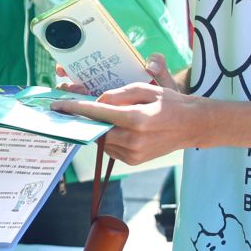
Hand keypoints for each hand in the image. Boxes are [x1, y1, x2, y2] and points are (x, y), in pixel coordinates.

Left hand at [52, 72, 213, 164]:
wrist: (191, 126)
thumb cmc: (170, 103)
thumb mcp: (145, 89)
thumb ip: (117, 95)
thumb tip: (97, 103)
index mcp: (137, 119)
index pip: (98, 113)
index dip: (75, 109)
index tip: (58, 107)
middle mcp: (133, 140)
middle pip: (96, 130)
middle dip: (87, 120)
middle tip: (82, 110)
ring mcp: (133, 154)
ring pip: (102, 141)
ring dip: (100, 129)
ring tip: (113, 118)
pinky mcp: (133, 161)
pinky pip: (110, 149)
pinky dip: (109, 138)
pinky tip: (120, 129)